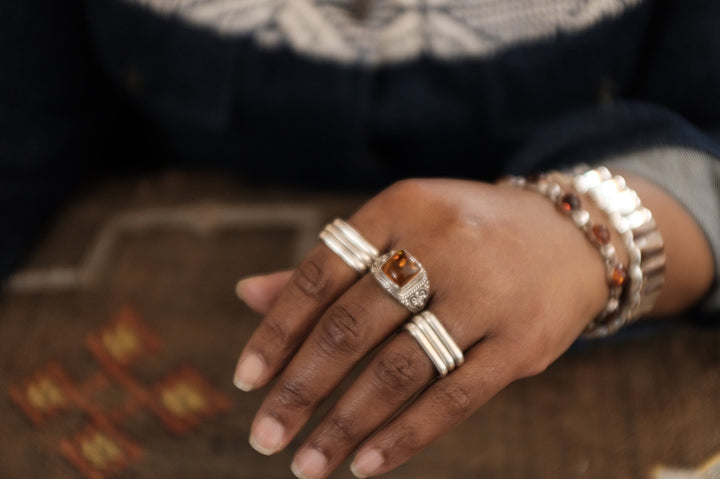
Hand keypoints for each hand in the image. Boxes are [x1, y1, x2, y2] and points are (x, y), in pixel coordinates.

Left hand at [233, 178, 610, 477]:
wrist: (574, 235)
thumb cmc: (465, 237)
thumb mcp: (400, 232)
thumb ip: (329, 268)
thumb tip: (246, 295)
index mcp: (400, 209)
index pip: (320, 274)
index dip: (278, 331)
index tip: (245, 380)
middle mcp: (441, 243)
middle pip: (352, 325)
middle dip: (300, 389)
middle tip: (263, 437)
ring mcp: (486, 293)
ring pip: (399, 369)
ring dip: (344, 424)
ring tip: (306, 465)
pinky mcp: (523, 342)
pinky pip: (454, 398)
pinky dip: (405, 436)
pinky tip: (366, 464)